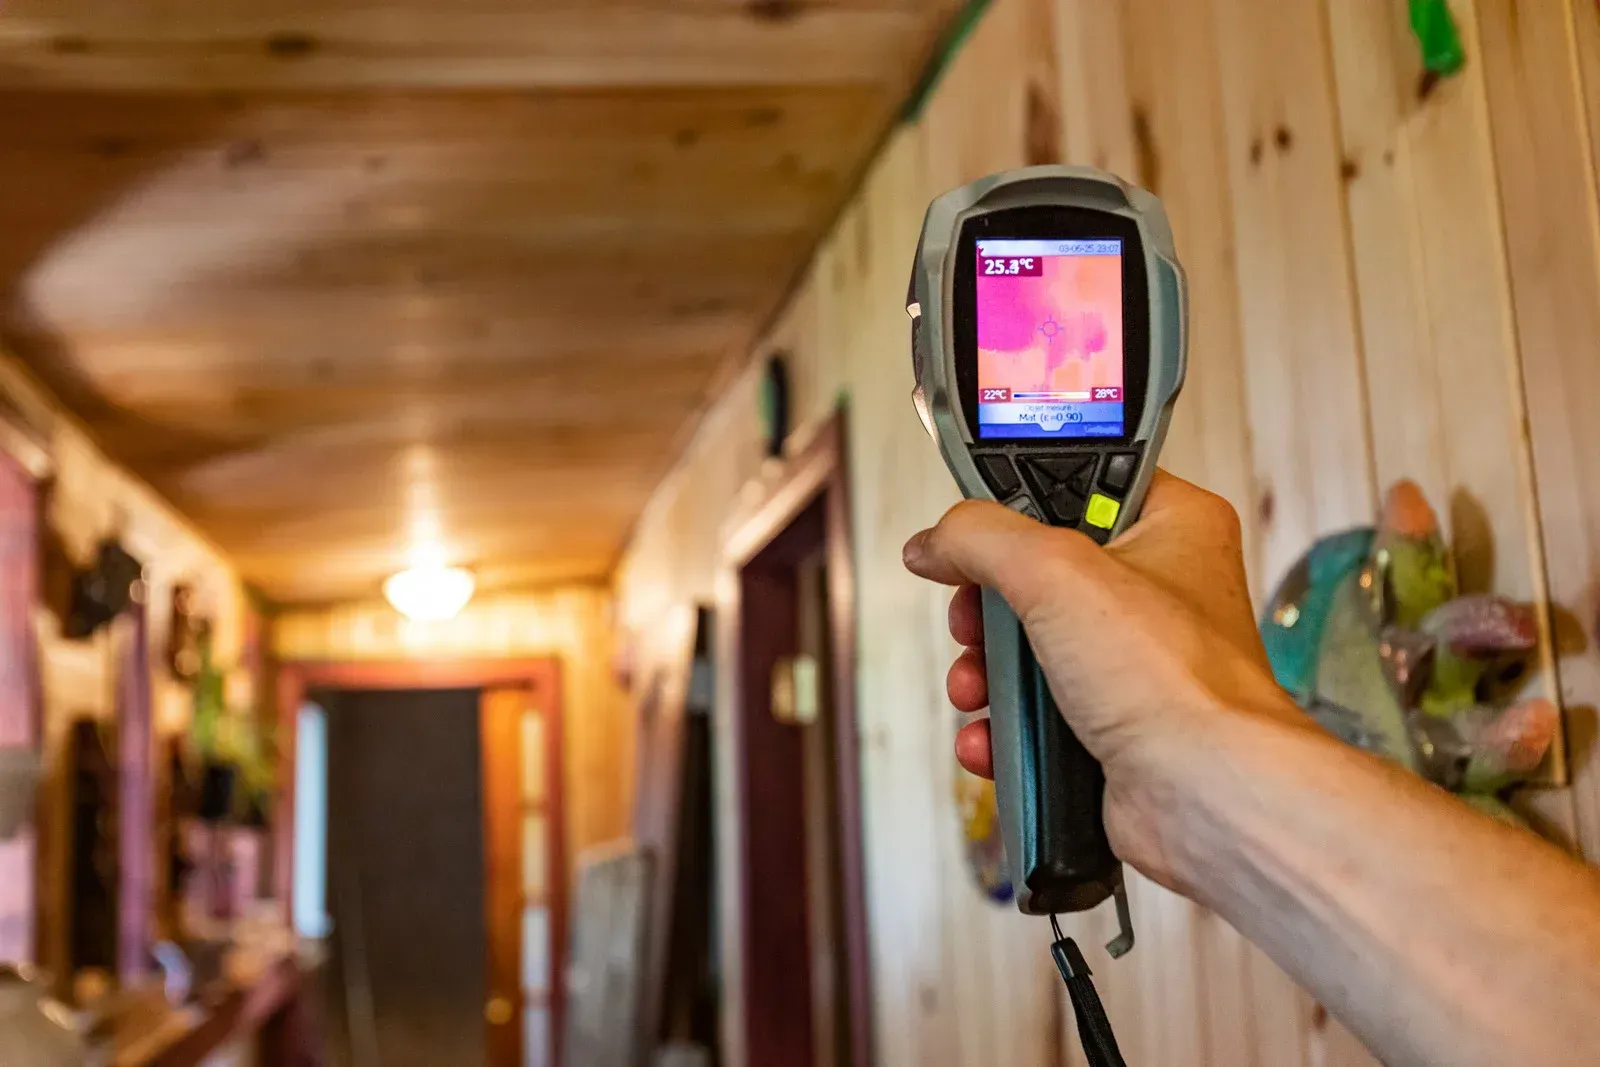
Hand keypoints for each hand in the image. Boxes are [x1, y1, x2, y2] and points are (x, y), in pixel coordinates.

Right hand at [901, 471, 1313, 890]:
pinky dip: (1005, 726)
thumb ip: (980, 537)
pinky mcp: (1113, 720)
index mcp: (1171, 525)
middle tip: (976, 620)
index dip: (1017, 504)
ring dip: (986, 674)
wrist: (1206, 797)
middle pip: (1035, 572)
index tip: (975, 527)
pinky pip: (1036, 710)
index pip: (1077, 483)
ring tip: (978, 687)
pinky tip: (993, 736)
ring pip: (1028, 646)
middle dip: (986, 610)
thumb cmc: (1178, 683)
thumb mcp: (1055, 572)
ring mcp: (1134, 659)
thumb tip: (934, 541)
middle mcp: (1158, 588)